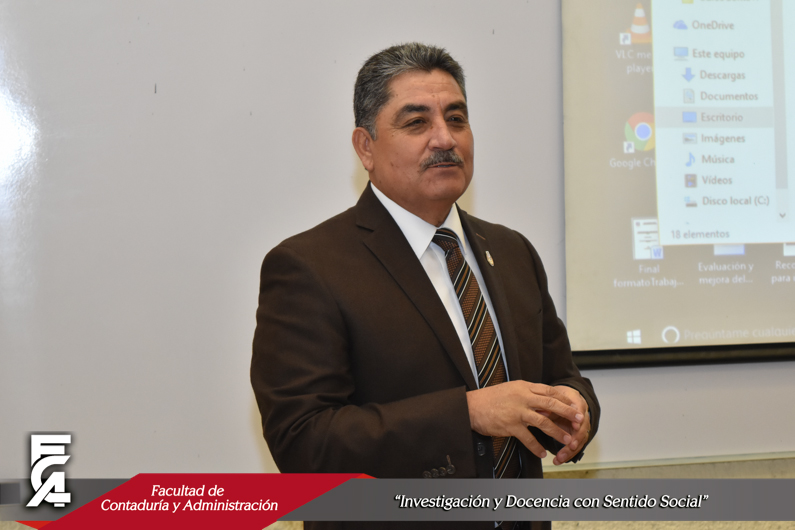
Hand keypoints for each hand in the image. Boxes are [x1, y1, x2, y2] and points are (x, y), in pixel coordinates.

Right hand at [465, 381, 583, 458]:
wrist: (471, 406)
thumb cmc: (490, 398)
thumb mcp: (510, 390)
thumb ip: (527, 394)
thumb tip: (544, 403)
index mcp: (523, 387)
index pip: (549, 391)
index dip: (563, 399)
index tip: (574, 405)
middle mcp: (523, 398)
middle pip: (551, 404)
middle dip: (568, 412)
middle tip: (579, 419)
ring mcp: (517, 412)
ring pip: (544, 422)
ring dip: (557, 432)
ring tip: (567, 440)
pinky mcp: (511, 425)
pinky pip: (528, 438)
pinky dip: (537, 447)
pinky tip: (543, 453)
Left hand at [543, 385, 589, 464]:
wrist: (564, 398)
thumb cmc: (558, 397)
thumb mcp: (554, 396)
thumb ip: (548, 405)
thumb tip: (540, 411)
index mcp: (578, 403)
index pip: (580, 413)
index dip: (578, 420)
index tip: (574, 427)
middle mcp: (583, 416)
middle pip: (582, 431)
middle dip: (575, 441)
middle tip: (568, 447)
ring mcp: (581, 427)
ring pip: (579, 441)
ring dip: (570, 451)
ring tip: (559, 458)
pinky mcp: (576, 435)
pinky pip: (574, 445)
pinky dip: (567, 453)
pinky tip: (558, 460)